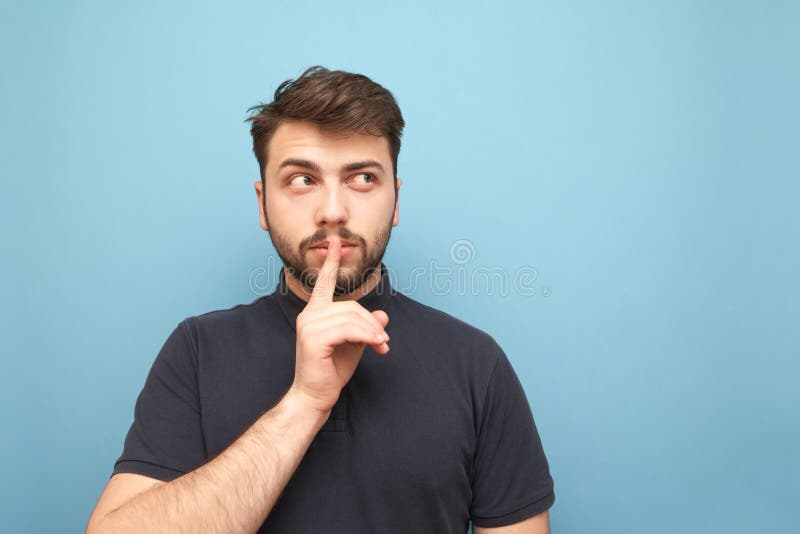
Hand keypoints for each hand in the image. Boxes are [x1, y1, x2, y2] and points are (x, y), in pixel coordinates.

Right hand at [290, 236, 389, 413]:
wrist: (315, 396)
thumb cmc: (331, 371)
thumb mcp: (354, 344)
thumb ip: (366, 327)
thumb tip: (383, 314)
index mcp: (315, 312)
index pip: (323, 283)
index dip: (330, 262)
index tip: (336, 242)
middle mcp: (309, 315)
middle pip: (351, 307)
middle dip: (372, 323)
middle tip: (385, 342)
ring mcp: (309, 325)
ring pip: (352, 318)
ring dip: (373, 332)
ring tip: (383, 346)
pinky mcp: (313, 338)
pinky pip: (349, 330)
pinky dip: (367, 337)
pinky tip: (377, 346)